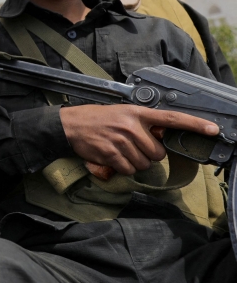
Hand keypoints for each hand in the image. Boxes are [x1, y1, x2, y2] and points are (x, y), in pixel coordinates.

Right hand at [60, 105, 218, 175]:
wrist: (69, 124)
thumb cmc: (97, 119)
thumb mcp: (121, 113)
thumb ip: (142, 124)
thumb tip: (160, 139)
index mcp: (136, 113)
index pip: (171, 118)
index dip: (194, 124)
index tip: (213, 129)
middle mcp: (131, 126)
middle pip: (157, 153)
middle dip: (147, 154)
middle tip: (130, 146)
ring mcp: (121, 140)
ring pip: (143, 164)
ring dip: (133, 162)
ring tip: (118, 150)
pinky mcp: (111, 154)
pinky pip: (128, 170)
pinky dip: (121, 168)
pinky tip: (111, 157)